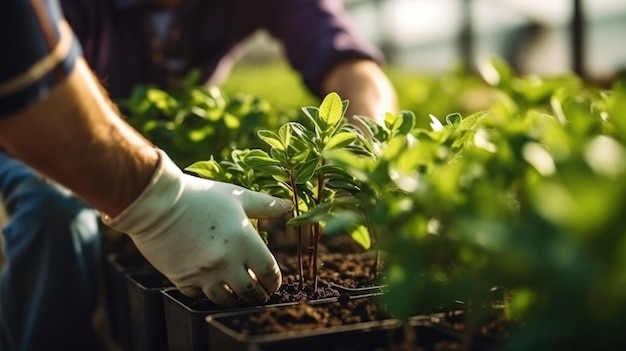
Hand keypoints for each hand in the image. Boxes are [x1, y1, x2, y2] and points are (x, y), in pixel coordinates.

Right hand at [103, 150, 292, 305]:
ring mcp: (204, 273)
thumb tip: (288, 206)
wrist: (157, 203)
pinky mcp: (183, 279)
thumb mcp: (236, 196)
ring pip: (227, 299)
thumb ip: (265, 205)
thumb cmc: (200, 195)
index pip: (269, 272)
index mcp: (244, 241)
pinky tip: (210, 284)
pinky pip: (200, 294)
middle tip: (259, 293)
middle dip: (258, 294)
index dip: (274, 280)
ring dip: (235, 298)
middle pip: (250, 292)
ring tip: (238, 294)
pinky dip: (206, 291)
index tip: (272, 282)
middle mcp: (226, 262)